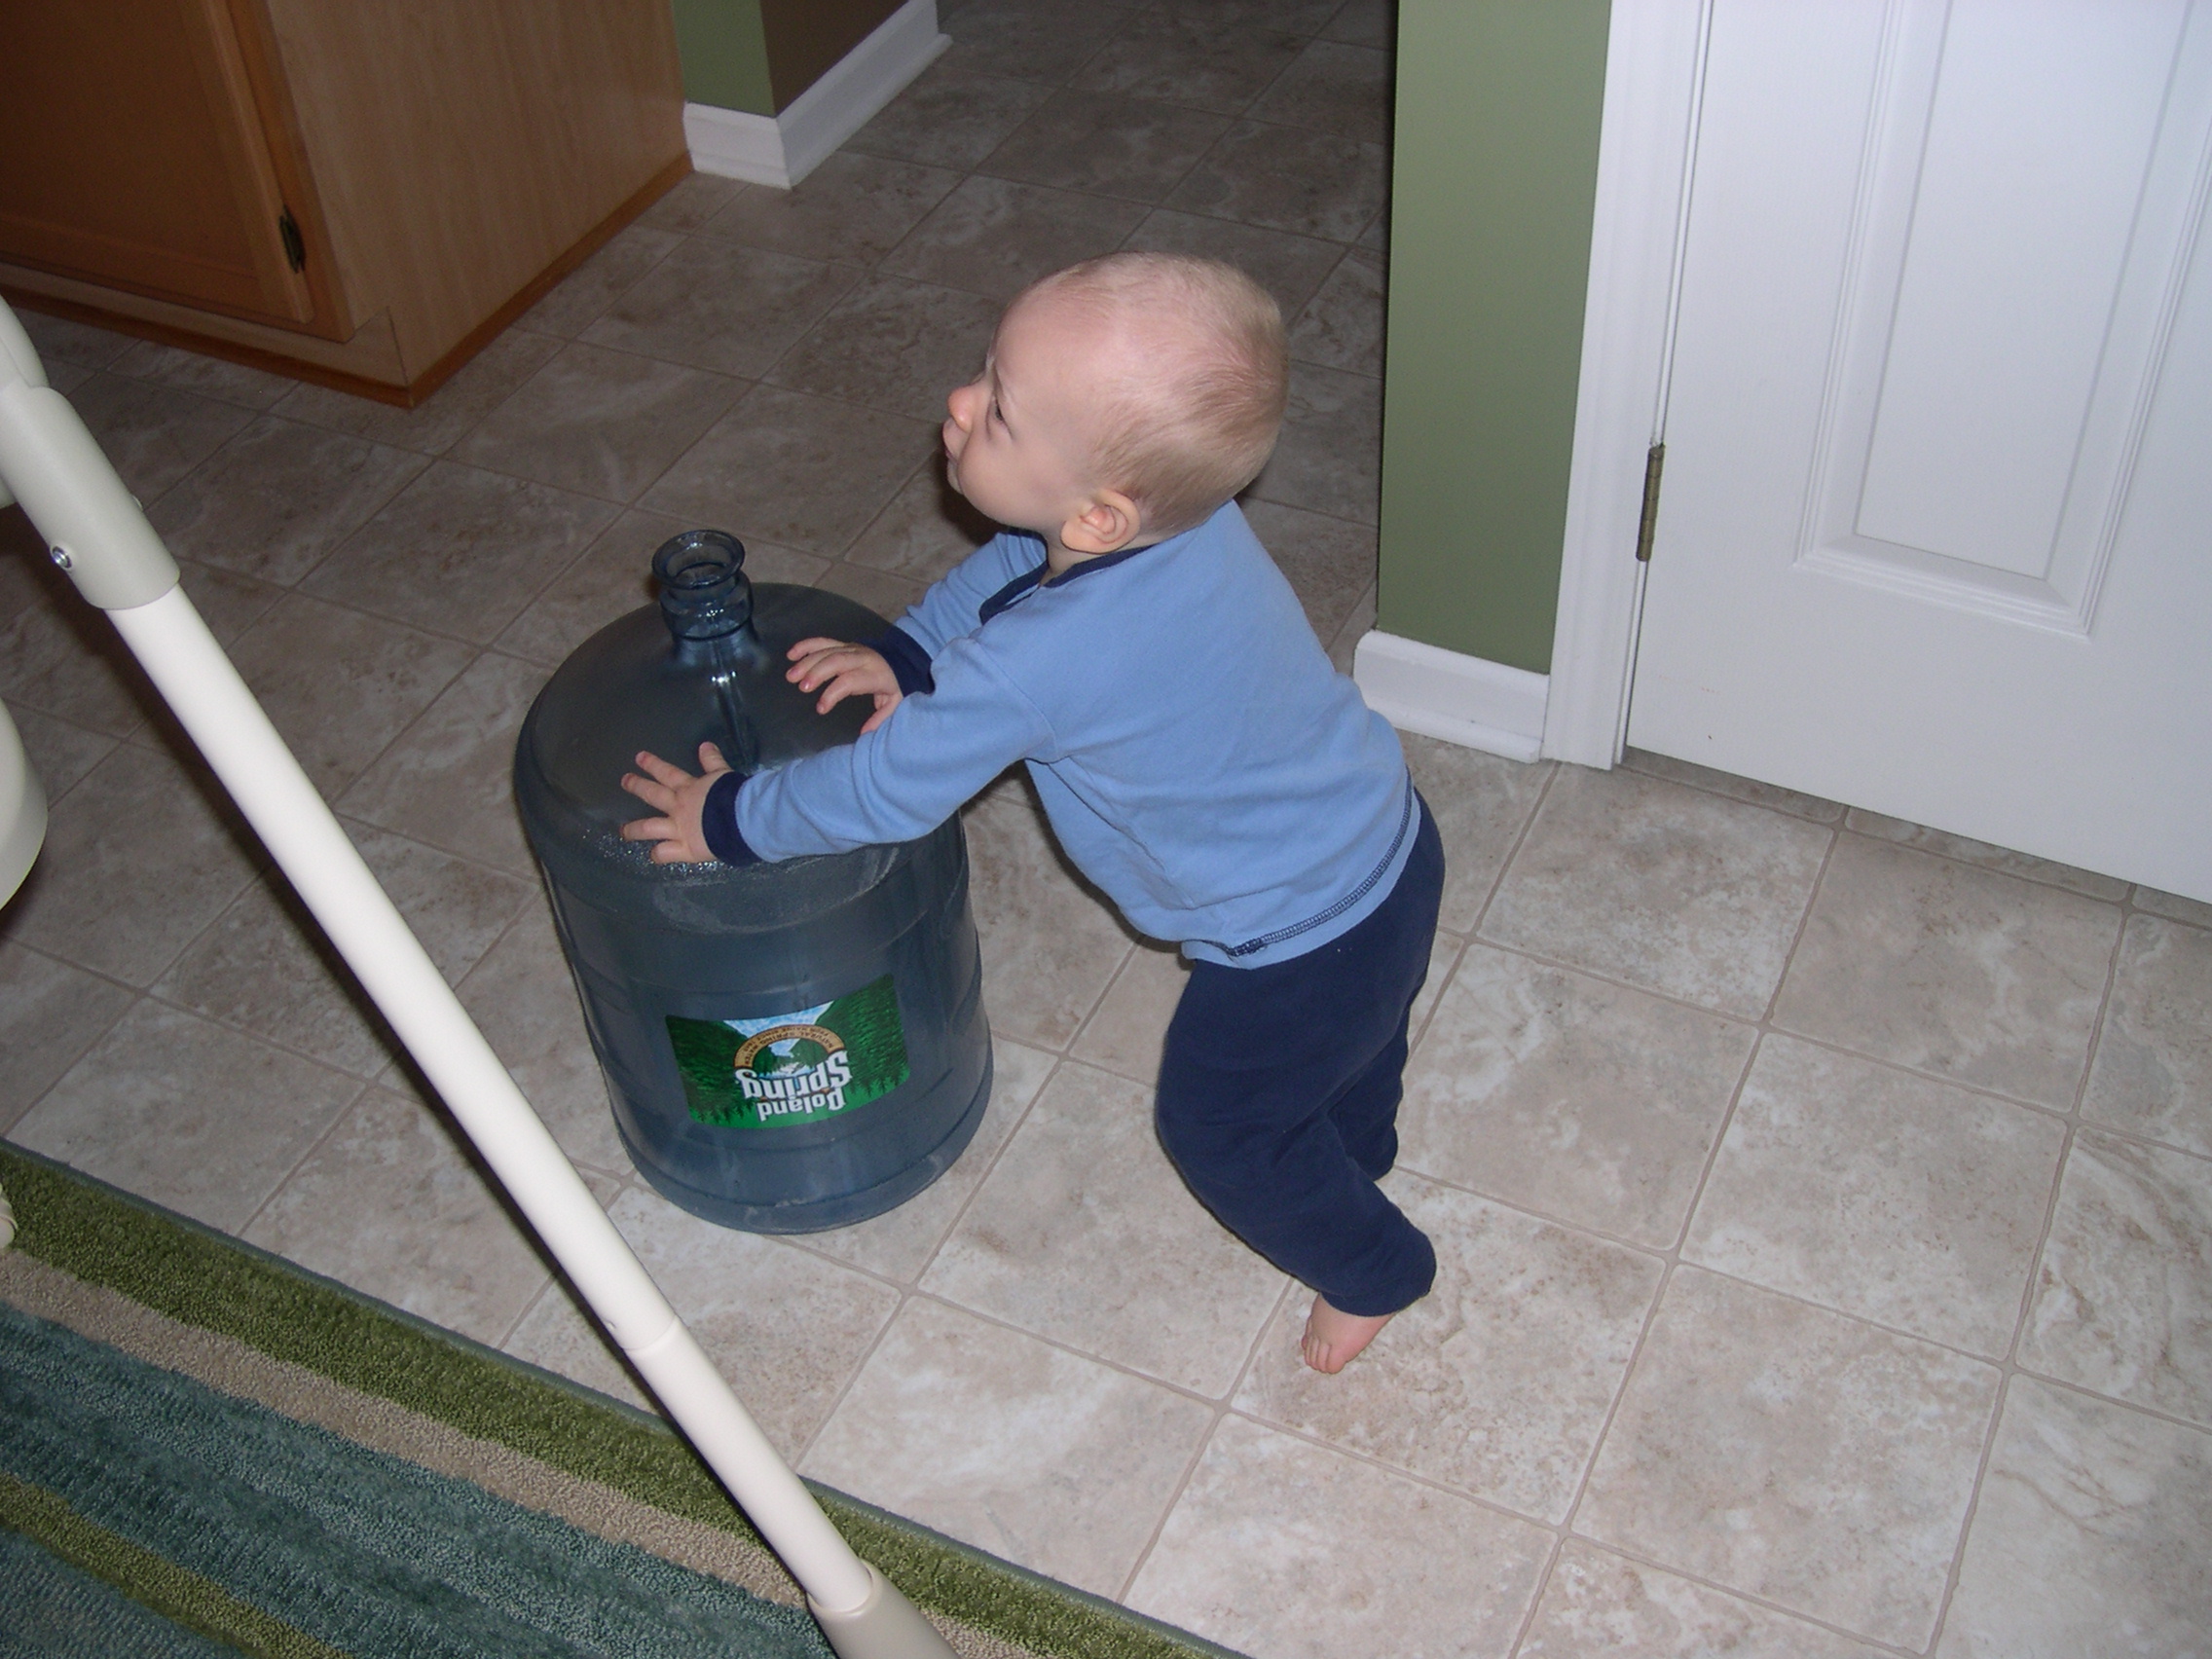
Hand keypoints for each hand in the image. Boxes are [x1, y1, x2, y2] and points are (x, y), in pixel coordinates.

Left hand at [619, 742, 732, 863]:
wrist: (741, 821)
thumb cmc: (734, 796)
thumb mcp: (724, 774)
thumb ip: (713, 761)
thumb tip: (705, 745)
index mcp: (688, 789)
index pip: (667, 773)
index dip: (652, 764)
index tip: (638, 758)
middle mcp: (678, 808)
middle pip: (652, 795)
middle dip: (637, 786)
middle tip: (625, 781)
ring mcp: (678, 829)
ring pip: (649, 828)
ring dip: (634, 829)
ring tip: (623, 831)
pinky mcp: (685, 849)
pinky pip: (666, 853)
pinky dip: (659, 855)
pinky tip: (653, 856)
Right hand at [786, 637, 901, 731]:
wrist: (903, 659)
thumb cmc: (896, 685)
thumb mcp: (895, 703)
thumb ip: (880, 718)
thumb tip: (864, 734)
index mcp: (874, 674)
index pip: (850, 681)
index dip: (833, 694)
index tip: (820, 709)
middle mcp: (861, 658)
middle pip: (836, 661)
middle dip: (816, 672)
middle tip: (801, 688)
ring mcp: (851, 648)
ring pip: (827, 650)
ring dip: (807, 661)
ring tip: (791, 676)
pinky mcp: (844, 644)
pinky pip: (823, 641)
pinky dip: (806, 646)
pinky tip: (791, 655)